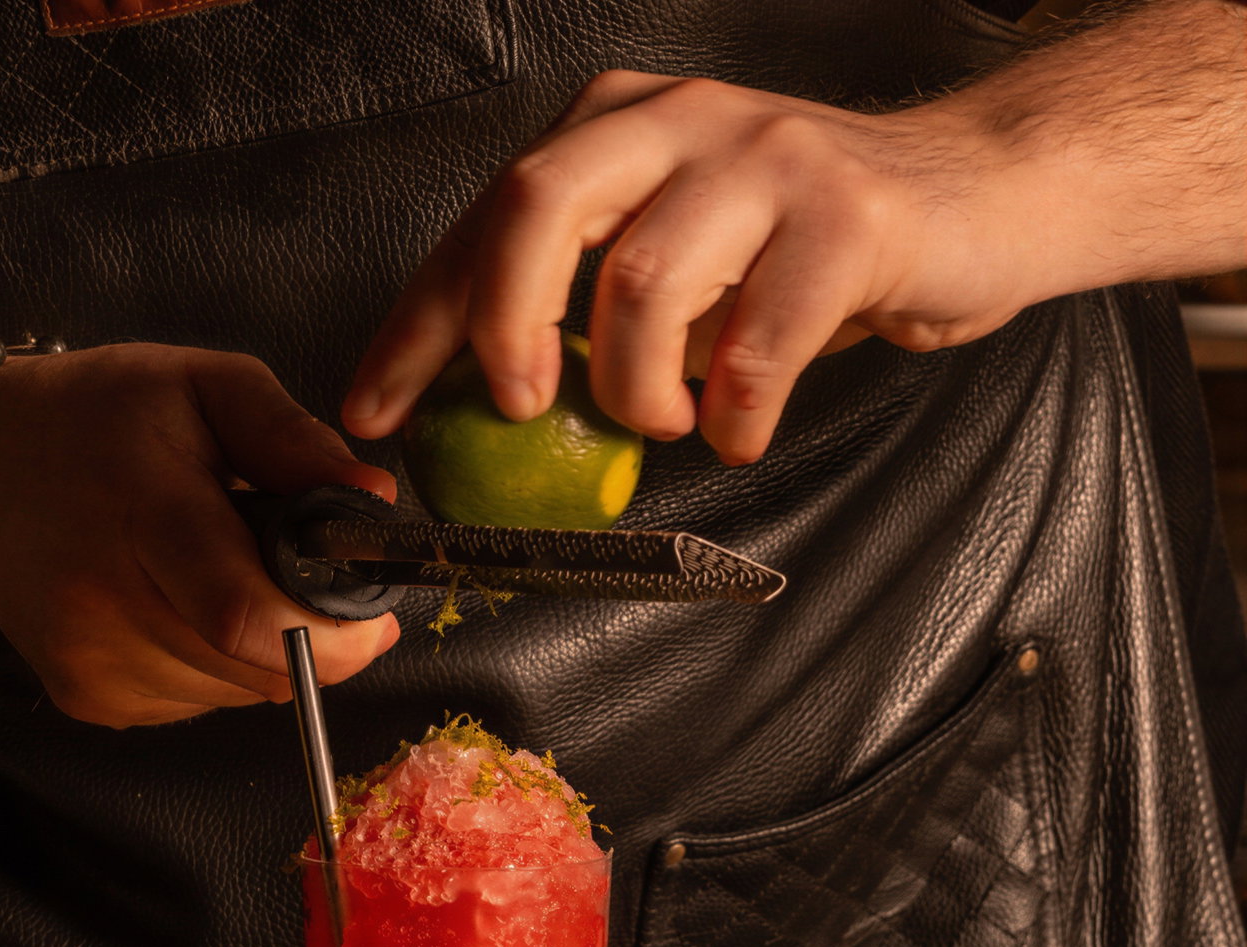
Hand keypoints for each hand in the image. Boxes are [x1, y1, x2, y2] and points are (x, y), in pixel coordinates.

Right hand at [0, 344, 397, 724]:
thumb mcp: (202, 387)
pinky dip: (220, 665)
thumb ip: (292, 439)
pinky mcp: (89, 700)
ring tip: (231, 578)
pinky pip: (200, 702)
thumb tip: (373, 499)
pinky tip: (186, 607)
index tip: (372, 611)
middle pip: (258, 668)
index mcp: (141, 514)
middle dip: (318, 638)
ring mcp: (91, 664)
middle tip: (316, 586)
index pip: (248, 616)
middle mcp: (104, 605)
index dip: (332, 631)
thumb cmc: (96, 419)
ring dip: (267, 651)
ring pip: (239, 694)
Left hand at [343, 71, 1033, 463]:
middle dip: (504, 328)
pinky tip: (738, 426)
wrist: (973, 198)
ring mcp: (765, 156)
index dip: (415, 326)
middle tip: (523, 407)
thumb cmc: (799, 248)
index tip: (374, 411)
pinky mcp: (847, 215)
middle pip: (538, 207)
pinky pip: (757, 346)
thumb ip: (585, 303)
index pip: (483, 221)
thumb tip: (485, 404)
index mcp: (614, 124)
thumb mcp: (673, 255)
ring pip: (643, 283)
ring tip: (668, 424)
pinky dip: (735, 416)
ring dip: (636, 391)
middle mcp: (678, 118)